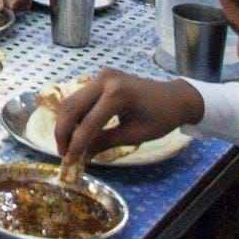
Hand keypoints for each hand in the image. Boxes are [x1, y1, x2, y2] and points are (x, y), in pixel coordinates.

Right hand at [53, 68, 204, 169]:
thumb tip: (82, 156)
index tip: (69, 162)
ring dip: (65, 124)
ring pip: (71, 101)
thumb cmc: (161, 118)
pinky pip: (80, 97)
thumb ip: (105, 142)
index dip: (76, 145)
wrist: (176, 97)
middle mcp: (104, 80)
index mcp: (117, 94)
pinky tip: (75, 131)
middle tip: (62, 153)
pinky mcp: (100, 78)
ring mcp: (101, 76)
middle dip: (63, 132)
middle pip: (71, 107)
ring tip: (66, 145)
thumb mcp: (134, 135)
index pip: (89, 123)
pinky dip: (75, 115)